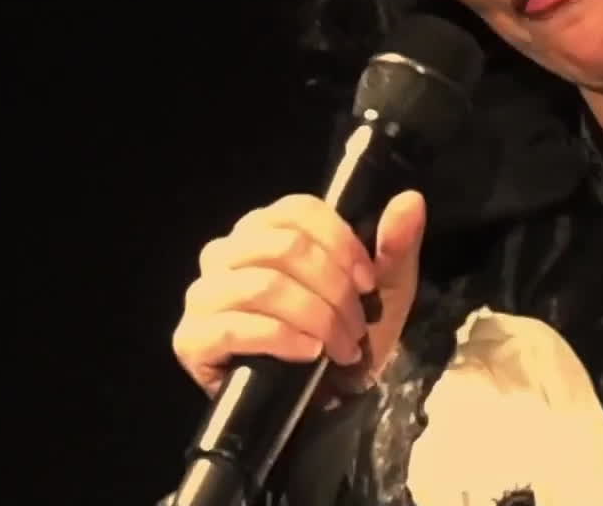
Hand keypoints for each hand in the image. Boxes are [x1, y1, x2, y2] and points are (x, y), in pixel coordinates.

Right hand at [172, 190, 426, 397]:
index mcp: (267, 229)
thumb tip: (410, 199)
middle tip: (356, 327)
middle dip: (333, 290)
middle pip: (283, 246)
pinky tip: (307, 354)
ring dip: (314, 317)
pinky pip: (233, 327)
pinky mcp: (192, 339)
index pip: (298, 210)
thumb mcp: (384, 291)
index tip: (367, 283)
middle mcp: (227, 253)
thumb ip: (396, 245)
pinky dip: (281, 339)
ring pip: (262, 284)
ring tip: (338, 347)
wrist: (324, 403)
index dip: (340, 243)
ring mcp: (204, 295)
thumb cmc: (349, 335)